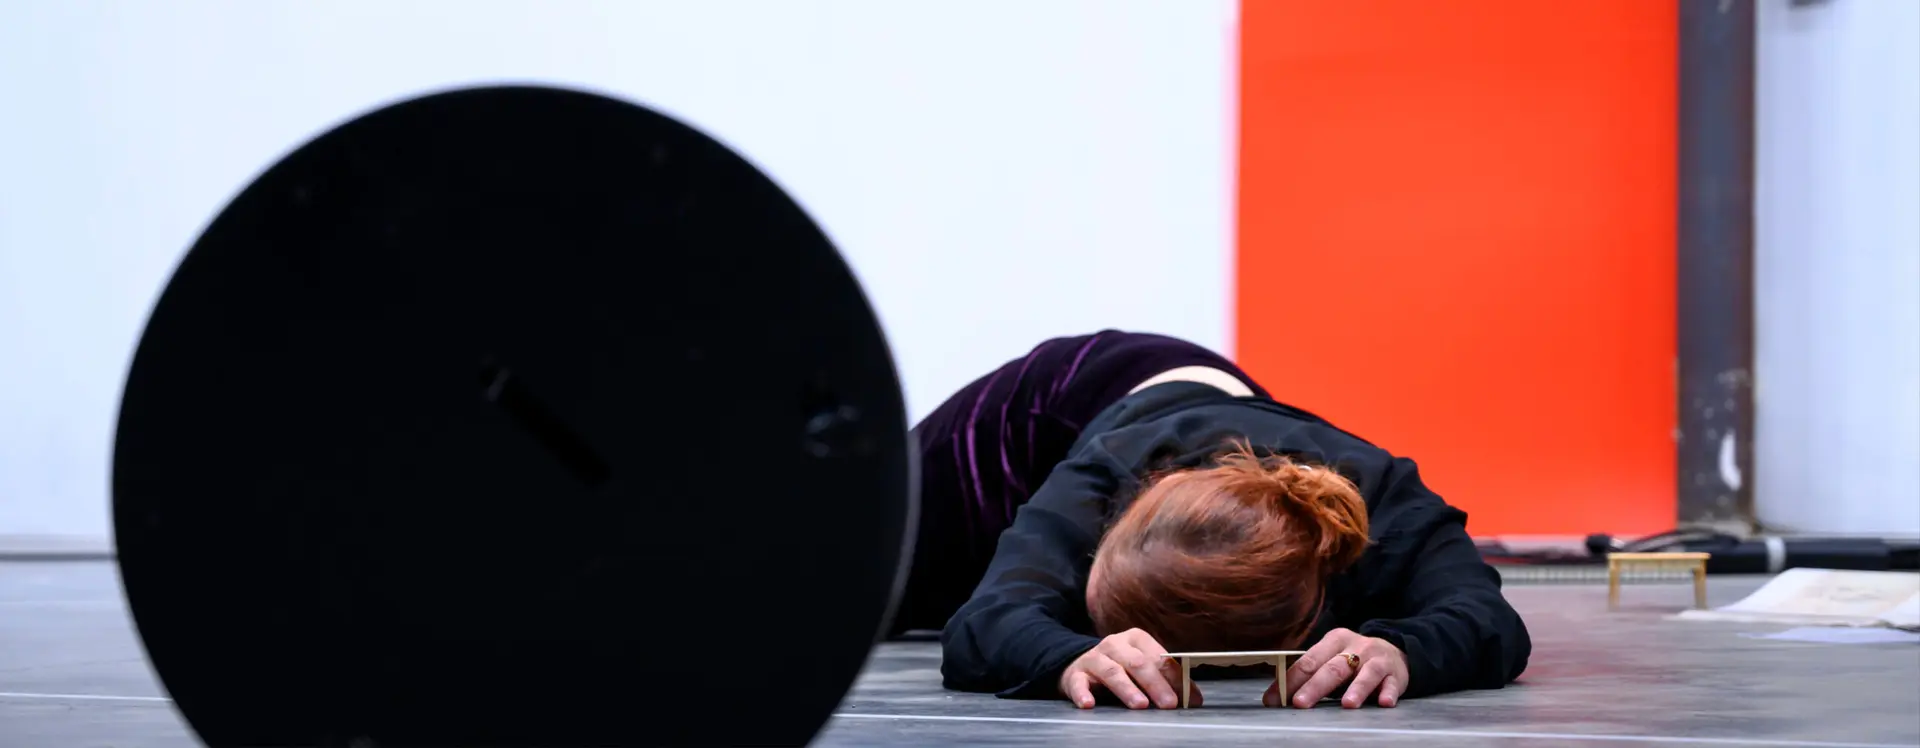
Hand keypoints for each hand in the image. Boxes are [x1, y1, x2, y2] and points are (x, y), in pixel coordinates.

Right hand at [1058, 628, 1198, 709]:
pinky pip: (1079, 683)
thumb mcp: (1143, 668)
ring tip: (1140, 705)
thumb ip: (1166, 679)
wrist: (1080, 665)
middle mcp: (1115, 644)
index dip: (1175, 678)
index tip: (1187, 698)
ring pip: (1112, 671)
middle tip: (1169, 704)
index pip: (1160, 658)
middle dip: (1155, 684)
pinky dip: (1083, 693)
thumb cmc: (1120, 667)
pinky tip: (1089, 704)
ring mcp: (1094, 658)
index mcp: (1136, 638)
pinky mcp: (1075, 674)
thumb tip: (1194, 699)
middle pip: (1138, 663)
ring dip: (1127, 688)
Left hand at [1268, 628, 1408, 708]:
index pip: (1309, 661)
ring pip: (1366, 673)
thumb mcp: (1333, 657)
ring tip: (1347, 704)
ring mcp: (1377, 659)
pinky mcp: (1395, 674)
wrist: (1394, 653)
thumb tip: (1279, 694)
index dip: (1291, 680)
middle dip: (1315, 686)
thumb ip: (1312, 672)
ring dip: (1357, 689)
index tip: (1275, 698)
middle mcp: (1356, 647)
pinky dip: (1388, 692)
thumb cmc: (1354, 659)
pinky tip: (1383, 702)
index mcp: (1334, 641)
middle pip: (1333, 668)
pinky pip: (1391, 684)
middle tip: (1300, 703)